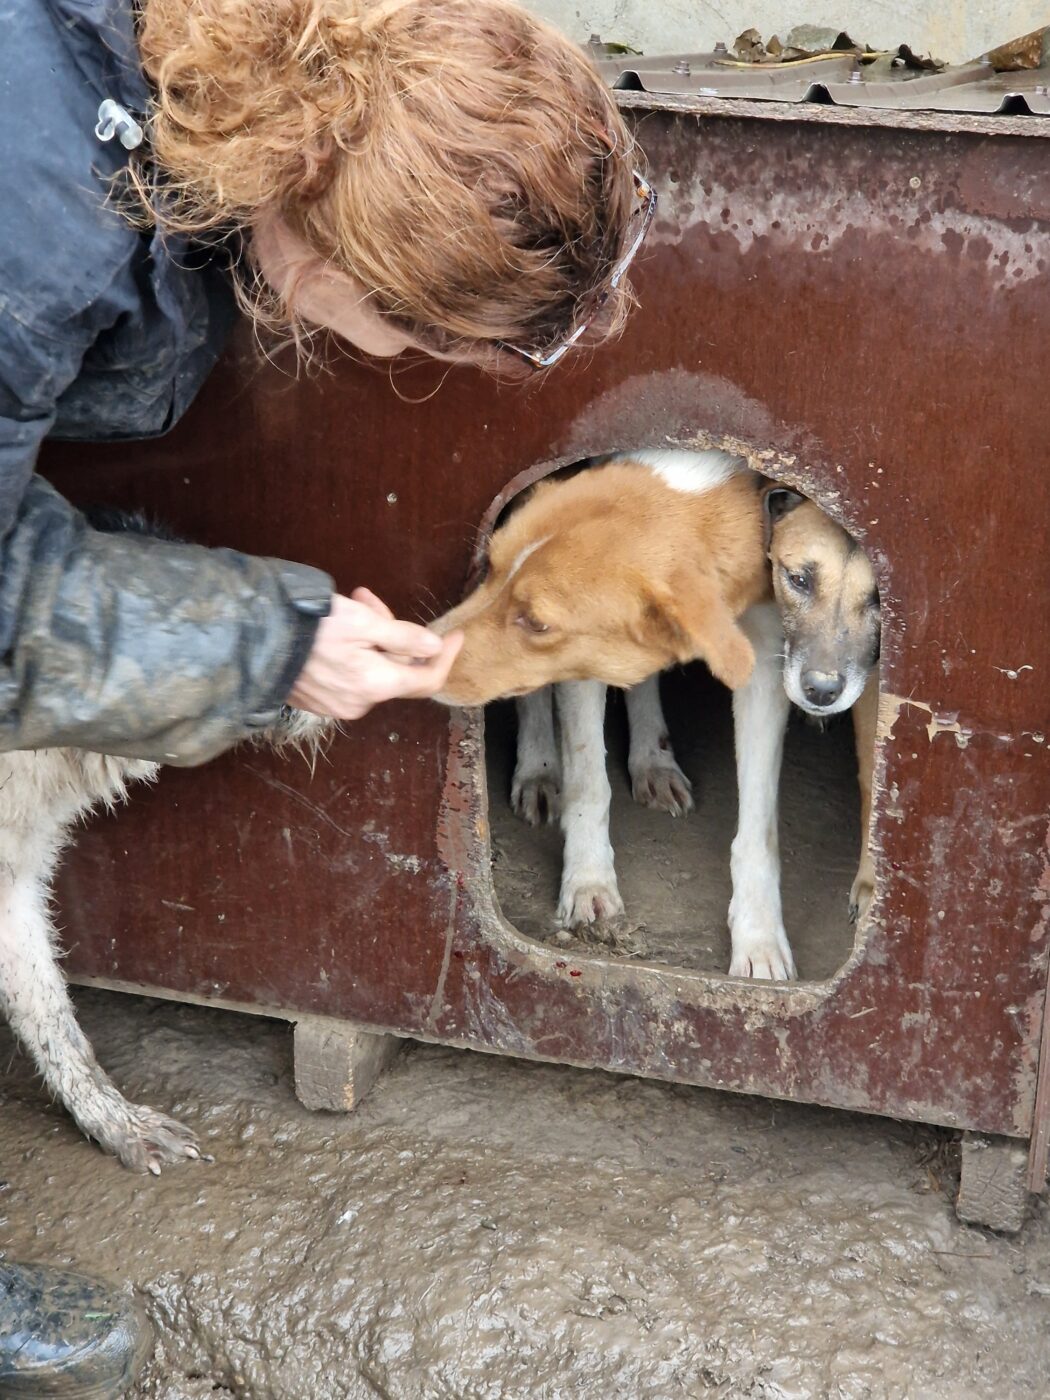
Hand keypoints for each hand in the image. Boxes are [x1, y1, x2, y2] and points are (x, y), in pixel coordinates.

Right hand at [287, 588, 462, 719]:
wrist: (253, 641)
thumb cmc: (308, 627)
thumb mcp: (362, 623)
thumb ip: (403, 637)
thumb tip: (434, 648)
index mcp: (376, 686)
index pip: (427, 680)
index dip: (445, 657)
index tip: (456, 635)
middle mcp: (359, 704)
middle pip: (395, 669)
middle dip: (393, 633)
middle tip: (369, 599)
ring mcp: (336, 706)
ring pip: (371, 669)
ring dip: (370, 637)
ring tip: (349, 602)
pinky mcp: (316, 700)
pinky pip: (349, 676)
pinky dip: (351, 652)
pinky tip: (333, 627)